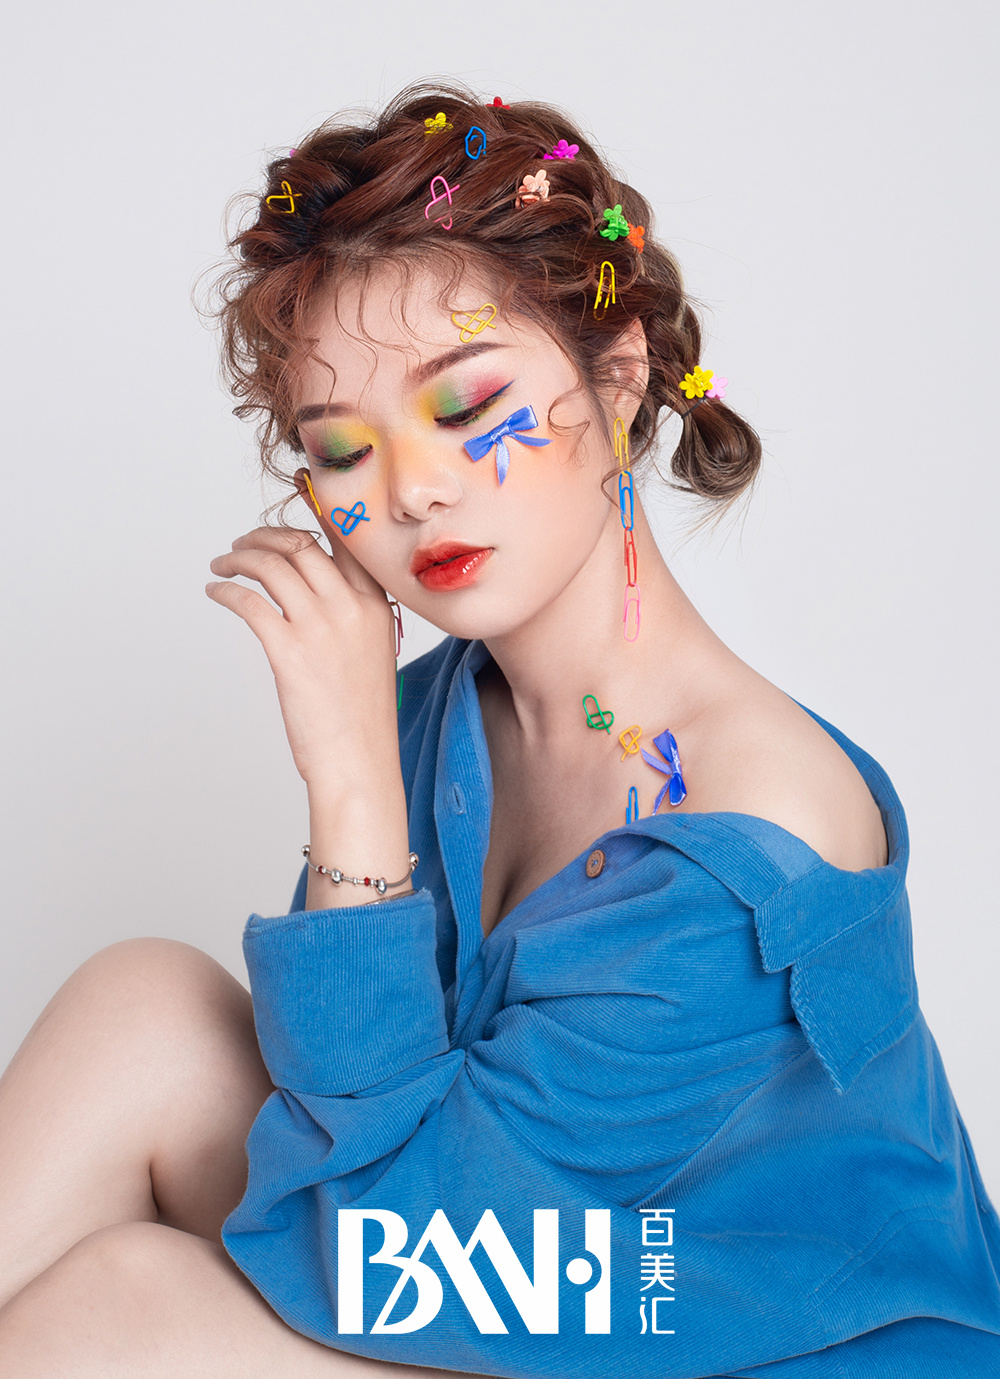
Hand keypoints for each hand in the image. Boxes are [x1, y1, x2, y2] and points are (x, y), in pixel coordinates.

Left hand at [205, 486, 399, 793]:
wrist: (359, 762)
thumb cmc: (362, 719)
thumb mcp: (371, 656)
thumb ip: (353, 620)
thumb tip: (318, 598)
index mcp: (375, 607)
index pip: (346, 542)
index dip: (316, 517)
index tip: (295, 503)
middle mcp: (349, 608)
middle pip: (300, 545)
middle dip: (264, 537)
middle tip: (243, 543)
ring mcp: (319, 628)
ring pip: (271, 565)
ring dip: (239, 557)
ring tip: (223, 563)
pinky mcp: (288, 651)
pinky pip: (249, 601)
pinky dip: (227, 589)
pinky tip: (216, 591)